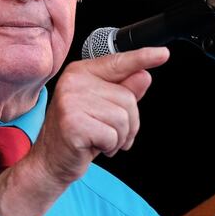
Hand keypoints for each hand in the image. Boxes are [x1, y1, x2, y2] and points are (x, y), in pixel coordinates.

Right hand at [0, 47, 168, 215]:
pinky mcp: (72, 123)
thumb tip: (144, 75)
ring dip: (119, 137)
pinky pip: (112, 135)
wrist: (51, 161)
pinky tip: (93, 147)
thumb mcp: (105, 110)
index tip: (163, 53)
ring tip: (100, 140)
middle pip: (127, 98)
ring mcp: (71, 101)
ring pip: (122, 119)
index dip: (142, 58)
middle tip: (109, 133)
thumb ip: (124, 91)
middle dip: (128, 123)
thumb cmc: (79, 133)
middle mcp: (74, 82)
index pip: (118, 62)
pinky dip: (109, 147)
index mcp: (81, 72)